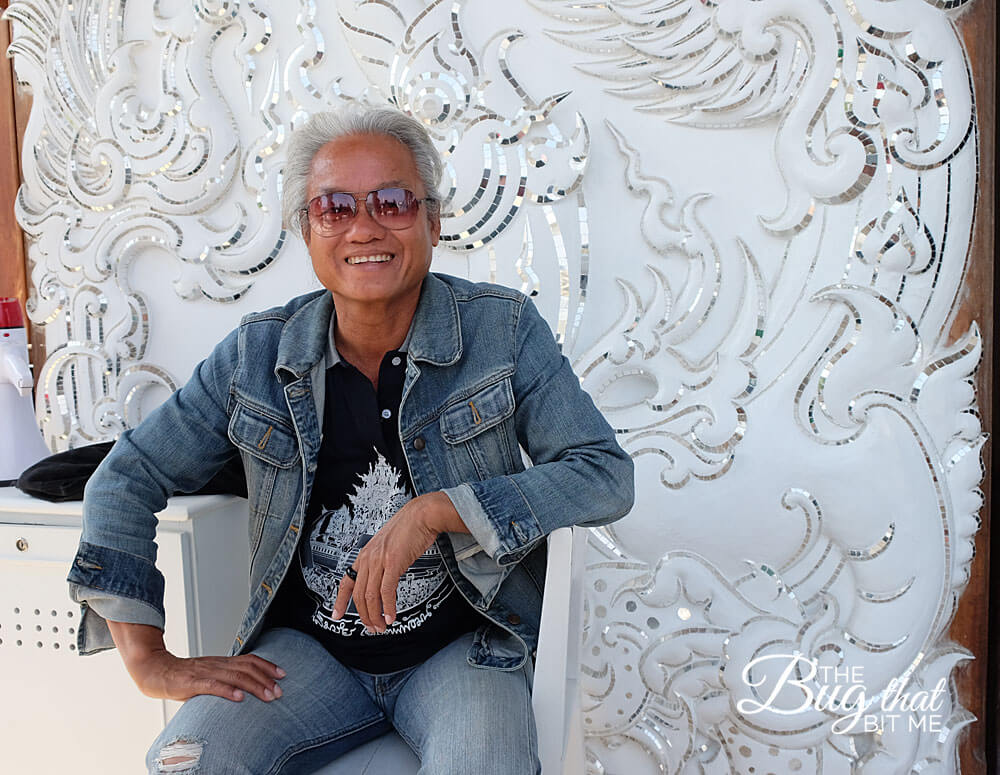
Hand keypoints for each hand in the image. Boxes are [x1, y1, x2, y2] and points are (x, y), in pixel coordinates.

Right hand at [108, 621, 284, 702]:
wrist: (155, 671)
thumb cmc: (181, 676)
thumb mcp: (207, 675)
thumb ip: (224, 680)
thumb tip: (243, 691)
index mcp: (221, 662)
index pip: (249, 659)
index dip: (267, 665)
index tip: (283, 674)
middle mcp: (217, 664)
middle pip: (247, 668)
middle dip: (266, 679)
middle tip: (279, 691)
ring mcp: (205, 672)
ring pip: (234, 676)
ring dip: (254, 686)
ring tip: (268, 695)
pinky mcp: (192, 682)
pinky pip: (212, 685)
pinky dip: (227, 690)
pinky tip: (238, 697)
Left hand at [331, 491, 466, 632]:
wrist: (422, 515)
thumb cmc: (409, 528)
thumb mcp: (387, 545)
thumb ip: (382, 561)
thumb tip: (383, 578)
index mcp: (365, 554)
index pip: (347, 581)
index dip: (340, 601)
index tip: (336, 614)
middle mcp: (369, 557)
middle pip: (359, 595)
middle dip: (364, 615)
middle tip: (372, 628)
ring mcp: (380, 560)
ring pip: (371, 596)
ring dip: (375, 615)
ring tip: (382, 626)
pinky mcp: (393, 562)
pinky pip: (387, 591)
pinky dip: (388, 607)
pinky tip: (391, 616)